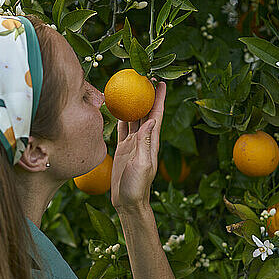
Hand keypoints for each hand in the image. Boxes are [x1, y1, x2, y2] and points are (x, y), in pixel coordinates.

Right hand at [110, 80, 166, 211]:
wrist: (128, 201)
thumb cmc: (137, 187)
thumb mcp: (142, 165)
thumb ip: (144, 144)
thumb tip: (149, 121)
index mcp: (151, 142)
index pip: (156, 115)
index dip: (159, 99)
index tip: (161, 82)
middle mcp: (143, 139)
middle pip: (146, 112)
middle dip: (147, 95)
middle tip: (144, 77)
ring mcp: (133, 143)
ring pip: (134, 118)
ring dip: (135, 103)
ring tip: (132, 87)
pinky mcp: (123, 148)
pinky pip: (121, 128)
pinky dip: (121, 116)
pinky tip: (117, 107)